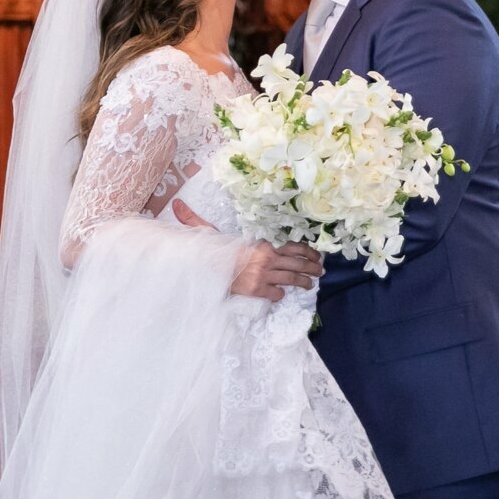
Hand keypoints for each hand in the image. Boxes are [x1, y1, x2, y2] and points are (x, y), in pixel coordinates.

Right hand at [172, 200, 322, 301]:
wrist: (207, 272)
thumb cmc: (212, 253)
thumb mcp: (209, 233)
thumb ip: (199, 220)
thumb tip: (177, 204)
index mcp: (262, 244)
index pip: (292, 246)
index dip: (306, 251)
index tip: (315, 255)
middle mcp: (267, 259)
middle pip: (297, 263)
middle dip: (311, 267)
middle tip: (320, 270)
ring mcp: (265, 275)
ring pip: (292, 278)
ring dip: (304, 281)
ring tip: (311, 283)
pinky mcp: (259, 290)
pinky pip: (276, 293)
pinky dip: (280, 294)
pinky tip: (282, 294)